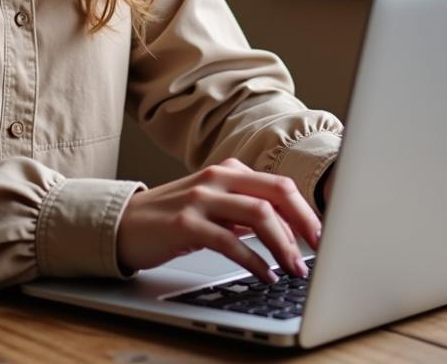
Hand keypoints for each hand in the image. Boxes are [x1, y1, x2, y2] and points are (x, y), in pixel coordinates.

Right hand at [116, 157, 320, 283]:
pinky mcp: (185, 223)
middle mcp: (217, 179)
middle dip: (303, 223)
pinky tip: (264, 275)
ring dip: (283, 245)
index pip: (279, 185)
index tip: (322, 235)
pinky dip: (254, 261)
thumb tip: (287, 230)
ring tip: (294, 268)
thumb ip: (245, 211)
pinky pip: (230, 242)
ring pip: (258, 214)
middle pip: (275, 192)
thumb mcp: (214, 207)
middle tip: (318, 250)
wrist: (124, 223)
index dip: (306, 210)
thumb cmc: (172, 217)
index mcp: (228, 171)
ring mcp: (201, 199)